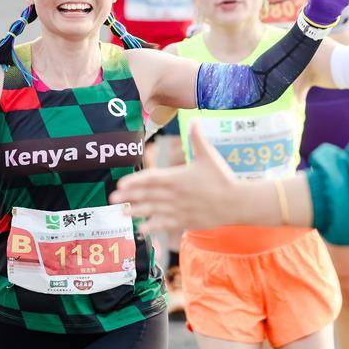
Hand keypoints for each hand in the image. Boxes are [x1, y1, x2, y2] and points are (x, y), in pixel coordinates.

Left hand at [110, 122, 243, 233]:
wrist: (237, 202)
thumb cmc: (222, 177)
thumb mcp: (208, 155)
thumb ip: (198, 138)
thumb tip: (195, 119)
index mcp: (177, 177)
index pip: (151, 179)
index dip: (134, 182)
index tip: (121, 184)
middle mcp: (175, 195)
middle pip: (147, 195)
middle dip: (129, 197)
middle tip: (112, 199)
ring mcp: (179, 210)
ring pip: (152, 211)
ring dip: (136, 212)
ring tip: (122, 213)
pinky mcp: (185, 221)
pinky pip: (164, 225)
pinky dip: (152, 226)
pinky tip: (141, 229)